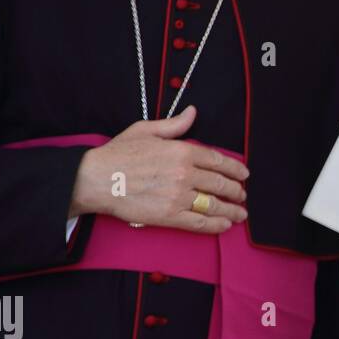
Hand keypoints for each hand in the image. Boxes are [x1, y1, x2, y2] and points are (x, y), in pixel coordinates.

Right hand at [68, 105, 249, 233]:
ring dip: (231, 211)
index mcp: (182, 151)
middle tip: (242, 195)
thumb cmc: (118, 154)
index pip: (218, 160)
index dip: (236, 169)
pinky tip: (224, 225)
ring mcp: (178, 196)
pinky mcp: (168, 216)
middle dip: (236, 191)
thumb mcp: (146, 130)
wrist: (95, 179)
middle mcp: (184, 173)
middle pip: (220, 184)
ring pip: (213, 205)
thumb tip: (192, 112)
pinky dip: (215, 225)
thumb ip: (174, 124)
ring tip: (240, 214)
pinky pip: (198, 222)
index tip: (244, 174)